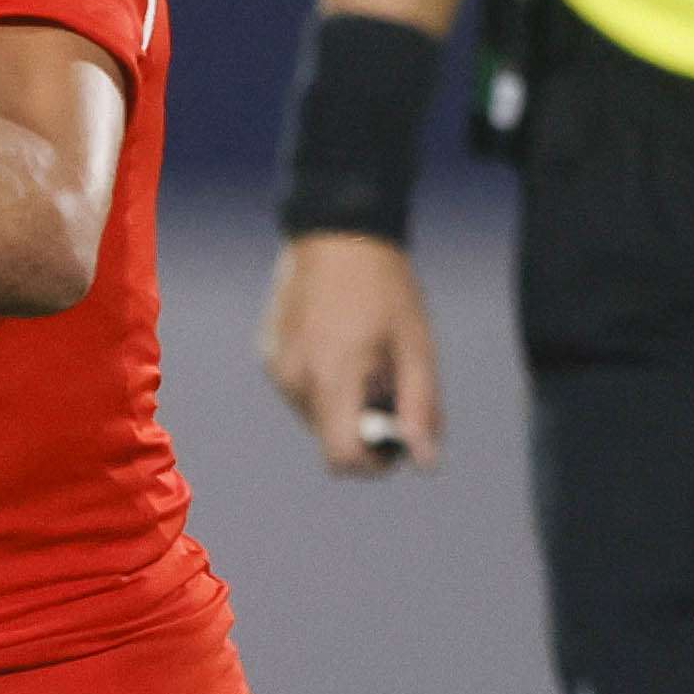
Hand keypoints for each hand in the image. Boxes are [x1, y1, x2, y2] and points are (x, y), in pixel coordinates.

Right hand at [258, 232, 439, 474]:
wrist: (336, 230)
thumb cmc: (384, 286)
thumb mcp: (416, 345)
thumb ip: (421, 407)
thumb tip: (425, 460)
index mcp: (333, 377)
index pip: (342, 458)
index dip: (374, 463)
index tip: (396, 443)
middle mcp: (295, 379)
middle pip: (329, 439)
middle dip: (362, 427)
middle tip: (388, 385)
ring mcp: (277, 367)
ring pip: (315, 416)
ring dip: (342, 404)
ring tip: (363, 357)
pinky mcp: (268, 354)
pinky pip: (300, 390)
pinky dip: (323, 382)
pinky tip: (338, 342)